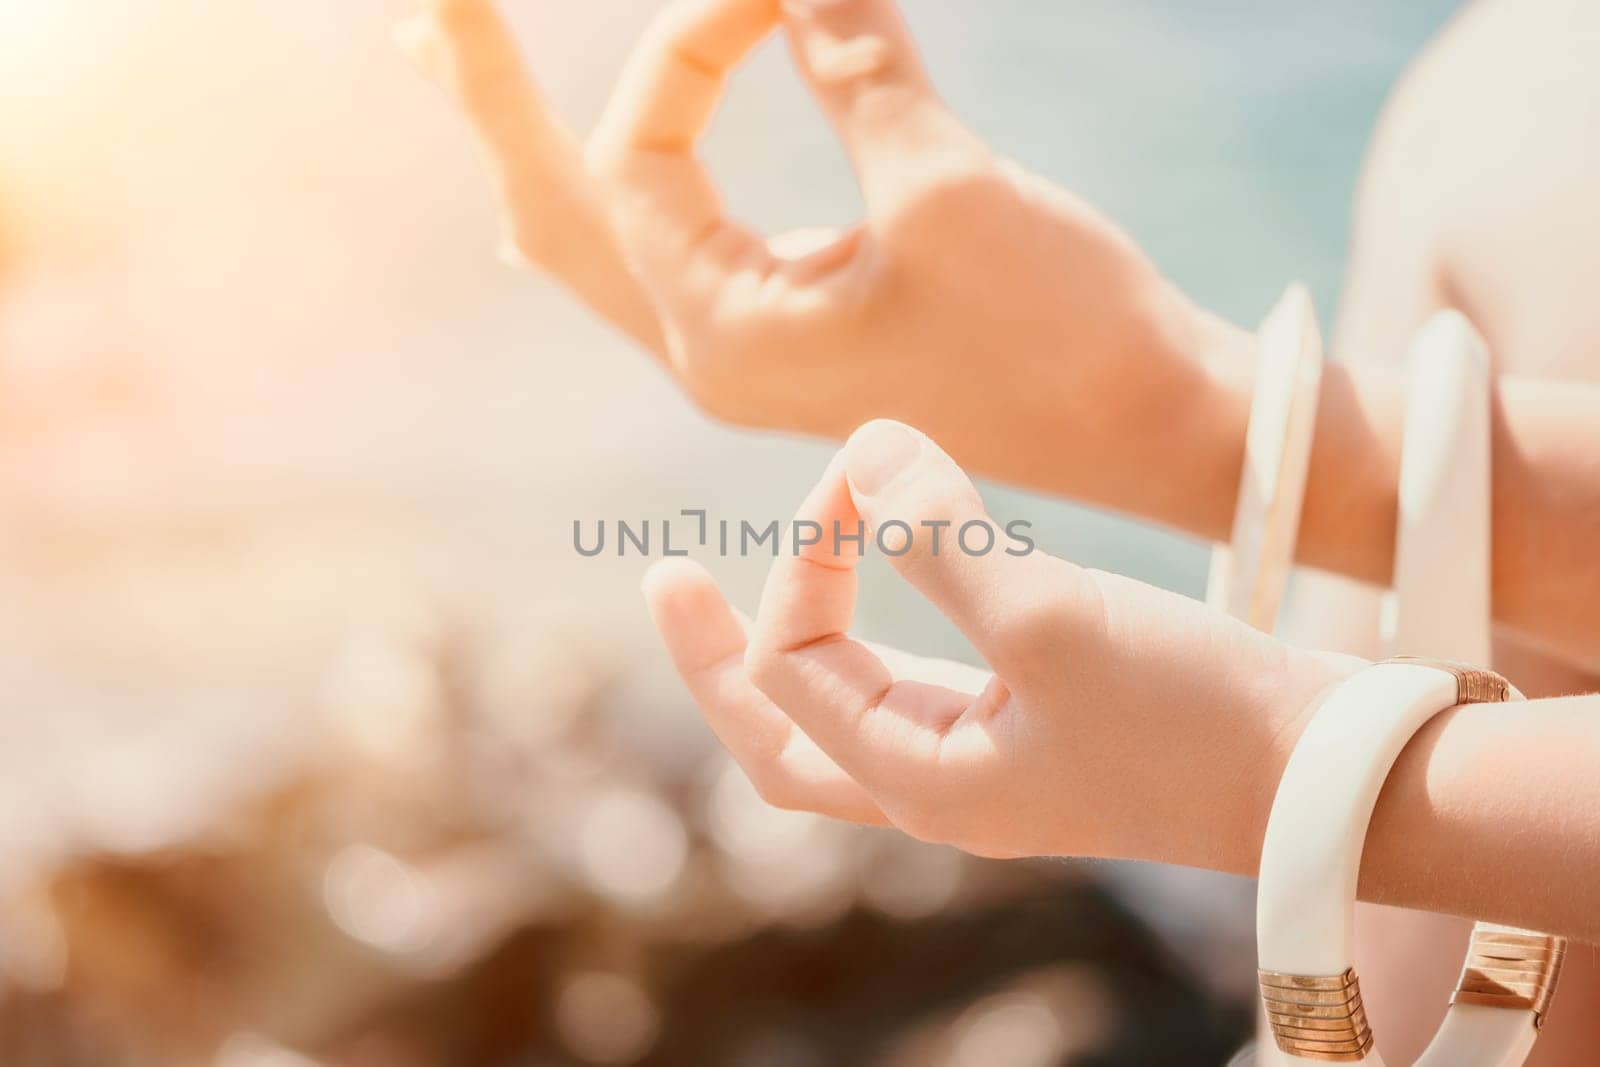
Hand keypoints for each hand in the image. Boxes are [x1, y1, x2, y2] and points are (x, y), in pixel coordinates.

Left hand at [400, 0, 1241, 501]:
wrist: (1156, 428)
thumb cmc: (1066, 335)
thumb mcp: (950, 186)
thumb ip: (852, 56)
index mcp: (725, 339)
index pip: (640, 158)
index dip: (690, 43)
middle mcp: (713, 354)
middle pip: (558, 217)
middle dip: (492, 107)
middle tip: (425, 13)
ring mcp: (752, 349)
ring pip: (603, 244)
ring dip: (535, 149)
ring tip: (454, 59)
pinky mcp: (802, 330)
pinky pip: (673, 253)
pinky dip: (626, 186)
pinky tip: (590, 160)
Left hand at [645, 419, 1350, 868]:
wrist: (1328, 778)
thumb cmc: (1194, 719)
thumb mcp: (1057, 623)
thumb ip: (945, 539)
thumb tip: (863, 451)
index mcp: (916, 780)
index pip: (792, 662)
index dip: (804, 555)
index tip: (864, 471)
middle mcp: (933, 786)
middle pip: (778, 737)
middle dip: (717, 658)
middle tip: (668, 583)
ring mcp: (982, 764)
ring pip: (842, 715)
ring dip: (796, 640)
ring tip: (778, 562)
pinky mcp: (1033, 731)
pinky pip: (913, 685)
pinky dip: (878, 630)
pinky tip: (887, 576)